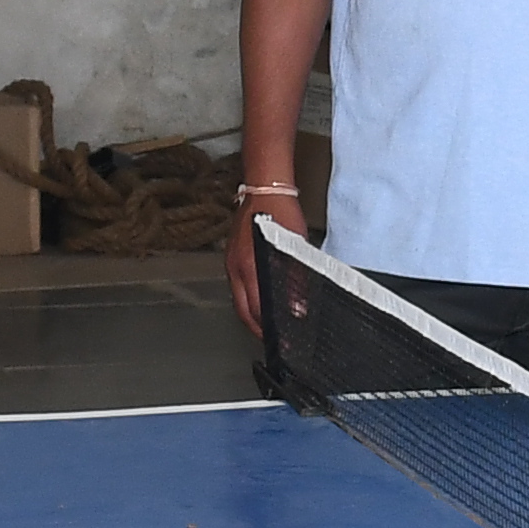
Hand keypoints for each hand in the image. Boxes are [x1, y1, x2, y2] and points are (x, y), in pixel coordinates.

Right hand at [221, 194, 301, 336]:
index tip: (279, 338)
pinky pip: (236, 286)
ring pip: (238, 299)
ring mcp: (231, 262)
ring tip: (266, 323)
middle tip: (271, 338)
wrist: (264, 189)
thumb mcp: (295, 248)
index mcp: (251, 267)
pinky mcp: (231, 257)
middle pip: (242, 310)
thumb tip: (297, 308)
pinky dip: (247, 298)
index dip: (268, 326)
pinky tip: (258, 300)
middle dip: (256, 327)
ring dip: (250, 314)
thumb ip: (295, 280)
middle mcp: (236, 268)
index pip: (257, 308)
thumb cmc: (282, 213)